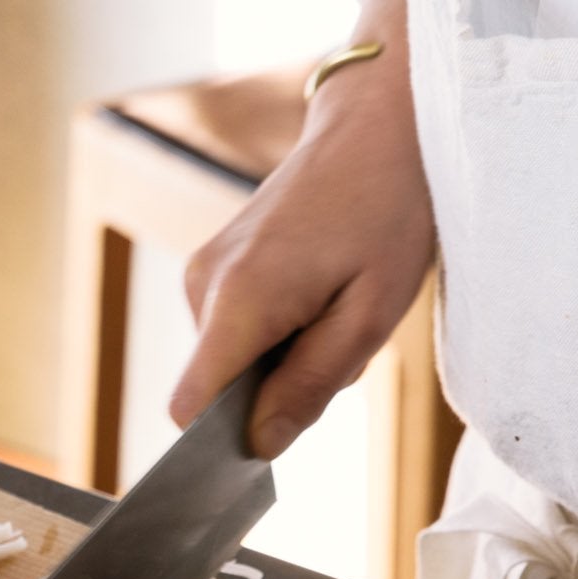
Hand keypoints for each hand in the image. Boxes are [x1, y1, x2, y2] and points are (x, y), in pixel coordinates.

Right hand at [169, 0, 435, 457]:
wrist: (379, 126)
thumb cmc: (388, 211)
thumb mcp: (371, 314)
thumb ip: (310, 385)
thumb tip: (259, 445)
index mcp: (239, 300)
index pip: (189, 407)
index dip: (215, 445)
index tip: (259, 453)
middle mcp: (203, 285)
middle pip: (216, 389)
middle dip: (273, 393)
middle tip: (340, 348)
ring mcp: (203, 271)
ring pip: (229, 361)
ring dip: (281, 360)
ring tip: (337, 309)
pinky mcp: (214, 264)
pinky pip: (234, 331)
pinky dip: (276, 333)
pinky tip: (320, 293)